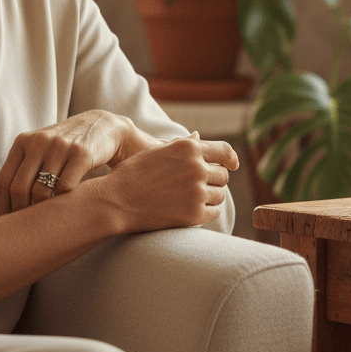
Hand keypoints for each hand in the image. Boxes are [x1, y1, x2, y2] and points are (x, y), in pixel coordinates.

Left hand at [0, 110, 158, 213]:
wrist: (103, 127)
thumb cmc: (66, 144)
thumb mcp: (40, 149)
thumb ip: (19, 169)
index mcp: (24, 141)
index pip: (4, 180)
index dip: (3, 207)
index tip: (8, 223)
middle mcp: (40, 142)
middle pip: (19, 188)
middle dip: (20, 213)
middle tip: (26, 227)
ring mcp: (60, 147)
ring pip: (41, 191)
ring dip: (41, 211)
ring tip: (44, 221)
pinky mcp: (82, 153)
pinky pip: (65, 188)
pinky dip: (62, 203)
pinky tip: (64, 210)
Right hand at [102, 132, 239, 233]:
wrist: (117, 200)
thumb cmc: (133, 173)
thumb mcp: (157, 151)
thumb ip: (183, 145)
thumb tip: (199, 137)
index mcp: (188, 148)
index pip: (224, 151)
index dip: (231, 158)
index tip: (233, 164)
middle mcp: (196, 167)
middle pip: (223, 175)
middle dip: (214, 179)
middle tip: (199, 185)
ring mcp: (196, 192)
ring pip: (220, 194)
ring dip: (210, 196)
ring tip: (192, 197)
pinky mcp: (194, 214)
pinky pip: (213, 212)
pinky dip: (206, 211)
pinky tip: (191, 209)